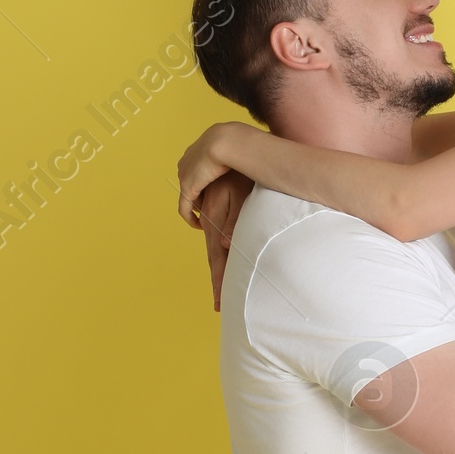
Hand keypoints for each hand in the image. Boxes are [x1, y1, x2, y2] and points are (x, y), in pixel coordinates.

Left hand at [178, 122, 246, 225]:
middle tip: (214, 210)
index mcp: (198, 150)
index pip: (198, 170)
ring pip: (189, 195)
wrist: (227, 142)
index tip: (216, 195)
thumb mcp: (236, 150)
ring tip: (211, 218)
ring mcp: (185, 174)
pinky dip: (190, 218)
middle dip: (201, 197)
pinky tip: (200, 226)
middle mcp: (188, 162)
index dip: (206, 184)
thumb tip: (249, 158)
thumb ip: (236, 156)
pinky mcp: (187, 187)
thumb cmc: (239, 145)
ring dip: (198, 207)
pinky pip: (184, 208)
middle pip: (192, 183)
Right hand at [199, 171, 251, 311]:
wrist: (239, 149)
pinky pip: (211, 231)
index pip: (216, 259)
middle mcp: (209, 219)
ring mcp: (210, 211)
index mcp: (214, 220)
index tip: (219, 304)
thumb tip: (224, 245)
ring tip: (221, 285)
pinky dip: (215, 246)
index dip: (218, 282)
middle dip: (218, 281)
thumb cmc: (246, 174)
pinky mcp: (214, 204)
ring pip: (210, 245)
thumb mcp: (242, 197)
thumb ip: (233, 221)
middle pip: (212, 257)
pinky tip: (223, 253)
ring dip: (217, 265)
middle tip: (219, 304)